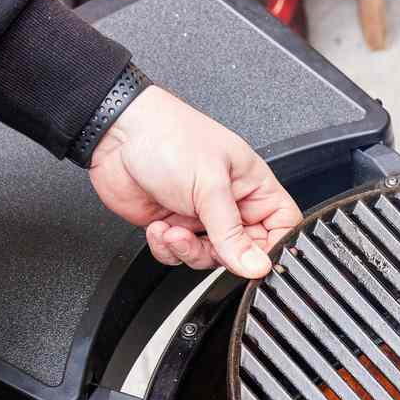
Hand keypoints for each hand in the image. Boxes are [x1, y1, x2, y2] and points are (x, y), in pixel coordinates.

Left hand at [87, 85, 301, 276]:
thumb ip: (232, 233)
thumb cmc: (168, 137)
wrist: (117, 133)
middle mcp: (231, 203)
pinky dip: (167, 248)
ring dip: (189, 251)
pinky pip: (180, 255)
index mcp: (253, 185)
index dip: (273, 249)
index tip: (255, 261)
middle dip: (220, 253)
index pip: (282, 227)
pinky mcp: (174, 226)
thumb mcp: (209, 186)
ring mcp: (201, 216)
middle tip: (205, 240)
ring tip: (175, 230)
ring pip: (210, 258)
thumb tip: (256, 265)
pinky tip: (160, 227)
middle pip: (243, 251)